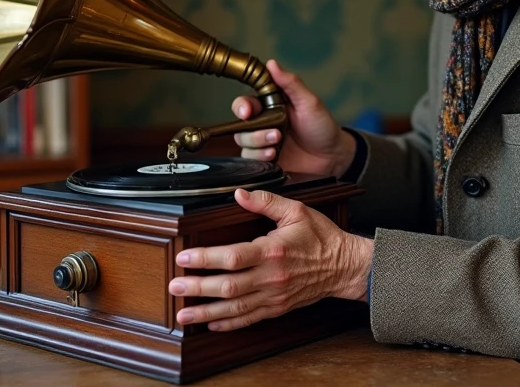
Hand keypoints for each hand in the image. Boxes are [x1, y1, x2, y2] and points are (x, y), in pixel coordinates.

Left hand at [168, 188, 372, 330]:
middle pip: (229, 287)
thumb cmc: (322, 237)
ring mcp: (274, 296)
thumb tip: (239, 194)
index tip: (185, 257)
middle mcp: (271, 277)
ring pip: (235, 308)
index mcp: (273, 251)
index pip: (233, 256)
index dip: (206, 258)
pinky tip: (212, 324)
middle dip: (198, 288)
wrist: (345, 266)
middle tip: (174, 286)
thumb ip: (266, 202)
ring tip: (184, 314)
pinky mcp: (278, 308)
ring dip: (206, 313)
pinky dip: (229, 324)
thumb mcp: (297, 210)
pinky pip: (250, 319)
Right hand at [233, 60, 355, 177]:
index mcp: (270, 105)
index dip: (242, 107)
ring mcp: (263, 142)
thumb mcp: (309, 102)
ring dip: (258, 143)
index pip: (245, 103)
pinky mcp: (265, 159)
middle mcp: (263, 123)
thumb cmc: (322, 126)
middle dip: (254, 131)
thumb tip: (272, 63)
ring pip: (243, 142)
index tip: (247, 112)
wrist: (332, 155)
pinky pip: (250, 159)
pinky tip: (274, 155)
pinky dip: (259, 157)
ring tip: (277, 145)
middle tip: (275, 133)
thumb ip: (291, 83)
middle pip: (240, 125)